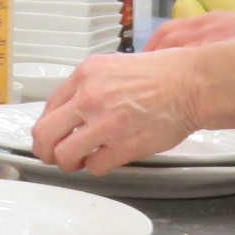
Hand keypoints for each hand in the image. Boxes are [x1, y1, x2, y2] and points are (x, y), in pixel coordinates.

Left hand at [30, 51, 205, 174]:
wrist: (190, 85)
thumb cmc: (158, 76)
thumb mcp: (111, 67)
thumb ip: (86, 87)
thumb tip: (67, 111)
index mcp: (84, 76)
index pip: (47, 108)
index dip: (47, 126)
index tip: (51, 135)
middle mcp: (89, 98)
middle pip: (45, 134)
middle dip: (45, 150)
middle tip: (52, 156)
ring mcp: (105, 124)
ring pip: (64, 155)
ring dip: (68, 163)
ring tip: (78, 161)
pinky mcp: (123, 145)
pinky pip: (94, 167)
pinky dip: (95, 167)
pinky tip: (104, 160)